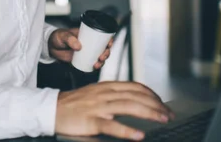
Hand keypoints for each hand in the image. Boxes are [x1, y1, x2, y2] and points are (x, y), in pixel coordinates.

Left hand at [49, 28, 113, 69]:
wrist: (50, 46)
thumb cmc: (58, 37)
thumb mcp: (64, 35)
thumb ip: (70, 39)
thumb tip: (79, 47)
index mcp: (88, 34)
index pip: (102, 36)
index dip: (109, 40)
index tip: (109, 44)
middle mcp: (90, 43)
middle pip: (104, 48)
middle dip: (106, 53)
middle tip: (101, 57)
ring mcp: (87, 52)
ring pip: (99, 57)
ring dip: (102, 61)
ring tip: (97, 64)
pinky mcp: (82, 60)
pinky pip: (92, 64)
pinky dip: (95, 67)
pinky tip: (94, 68)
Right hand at [55, 81, 175, 139]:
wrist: (51, 109)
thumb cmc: (75, 104)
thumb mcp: (97, 94)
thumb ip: (115, 95)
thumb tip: (136, 100)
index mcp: (108, 87)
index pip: (136, 87)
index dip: (153, 95)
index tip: (164, 104)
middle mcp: (106, 94)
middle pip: (136, 96)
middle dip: (156, 105)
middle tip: (169, 114)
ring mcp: (99, 107)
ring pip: (128, 106)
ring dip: (148, 113)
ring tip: (162, 120)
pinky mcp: (91, 121)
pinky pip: (111, 125)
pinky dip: (127, 130)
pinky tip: (139, 135)